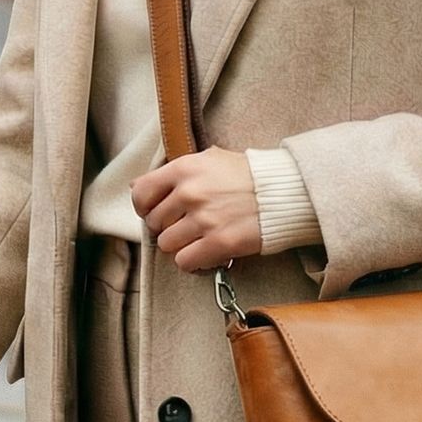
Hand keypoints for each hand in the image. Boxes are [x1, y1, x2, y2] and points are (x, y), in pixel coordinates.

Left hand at [131, 145, 261, 272]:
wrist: (284, 192)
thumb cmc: (248, 175)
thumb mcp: (210, 159)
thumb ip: (176, 171)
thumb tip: (137, 185)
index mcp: (185, 168)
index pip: (141, 192)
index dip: (143, 207)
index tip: (152, 212)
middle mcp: (190, 193)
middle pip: (154, 222)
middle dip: (167, 226)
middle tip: (186, 226)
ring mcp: (204, 219)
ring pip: (166, 245)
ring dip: (180, 245)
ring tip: (198, 239)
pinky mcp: (219, 243)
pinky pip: (185, 262)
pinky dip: (193, 261)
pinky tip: (205, 253)